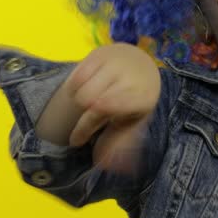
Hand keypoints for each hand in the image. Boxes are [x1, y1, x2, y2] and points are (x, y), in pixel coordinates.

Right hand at [65, 44, 161, 173]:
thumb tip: (103, 165)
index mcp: (142, 97)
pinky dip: (74, 88)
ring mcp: (114, 62)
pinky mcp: (99, 52)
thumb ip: (120, 144)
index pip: (109, 108)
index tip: (75, 141)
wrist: (140, 64)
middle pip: (89, 103)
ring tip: (89, 106)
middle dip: (83, 120)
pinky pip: (75, 77)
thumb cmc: (135, 101)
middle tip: (85, 127)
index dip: (88, 125)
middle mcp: (129, 76)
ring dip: (78, 103)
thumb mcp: (133, 123)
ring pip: (80, 91)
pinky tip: (85, 90)